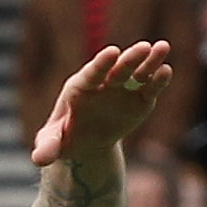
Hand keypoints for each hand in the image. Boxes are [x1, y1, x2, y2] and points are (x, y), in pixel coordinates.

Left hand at [32, 40, 172, 168]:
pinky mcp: (140, 99)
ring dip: (150, 60)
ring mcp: (124, 89)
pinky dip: (159, 80)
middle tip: (144, 47)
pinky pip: (150, 88)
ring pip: (138, 72)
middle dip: (130, 59)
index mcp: (80, 88)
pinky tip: (166, 71)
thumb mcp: (52, 143)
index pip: (92, 73)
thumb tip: (39, 159)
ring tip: (162, 47)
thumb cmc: (65, 136)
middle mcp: (104, 83)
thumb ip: (48, 147)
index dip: (101, 64)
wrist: (86, 141)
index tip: (112, 52)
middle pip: (118, 69)